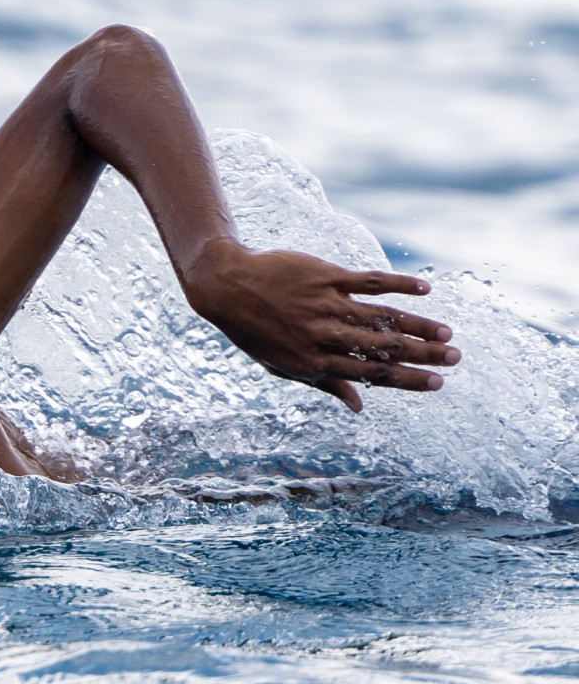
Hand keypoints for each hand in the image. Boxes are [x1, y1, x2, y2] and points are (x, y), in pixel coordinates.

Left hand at [183, 239, 459, 412]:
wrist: (227, 287)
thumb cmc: (256, 332)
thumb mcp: (282, 366)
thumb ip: (325, 384)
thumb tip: (360, 407)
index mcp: (314, 362)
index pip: (370, 374)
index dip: (406, 380)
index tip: (437, 384)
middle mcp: (323, 335)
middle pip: (382, 347)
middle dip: (422, 355)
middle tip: (456, 358)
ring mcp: (325, 304)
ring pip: (381, 316)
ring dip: (417, 325)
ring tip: (446, 333)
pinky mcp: (325, 276)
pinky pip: (368, 281)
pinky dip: (398, 284)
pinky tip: (425, 289)